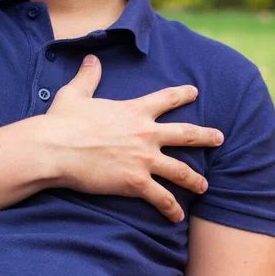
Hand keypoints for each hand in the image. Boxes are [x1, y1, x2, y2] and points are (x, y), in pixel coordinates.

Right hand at [41, 54, 223, 221]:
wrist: (54, 149)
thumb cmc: (62, 122)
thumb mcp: (75, 94)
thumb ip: (88, 76)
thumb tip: (90, 58)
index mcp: (135, 111)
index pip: (166, 99)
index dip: (182, 94)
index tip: (195, 93)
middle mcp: (146, 134)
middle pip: (186, 134)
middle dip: (206, 136)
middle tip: (220, 138)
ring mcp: (144, 159)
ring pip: (181, 171)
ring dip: (195, 180)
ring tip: (205, 186)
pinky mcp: (135, 182)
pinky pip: (161, 198)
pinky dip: (171, 209)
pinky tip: (178, 217)